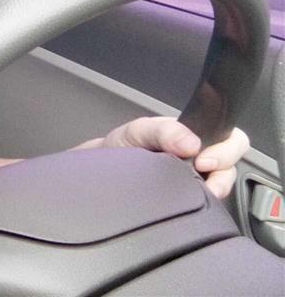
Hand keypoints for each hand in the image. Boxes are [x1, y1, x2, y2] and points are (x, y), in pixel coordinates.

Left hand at [100, 116, 249, 198]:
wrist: (102, 172)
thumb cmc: (122, 147)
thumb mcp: (139, 131)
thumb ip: (164, 130)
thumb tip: (192, 144)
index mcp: (194, 136)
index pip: (229, 139)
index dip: (226, 150)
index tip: (204, 161)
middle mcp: (201, 158)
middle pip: (232, 165)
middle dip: (224, 172)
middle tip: (200, 174)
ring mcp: (197, 181)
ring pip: (224, 187)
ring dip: (215, 189)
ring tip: (196, 192)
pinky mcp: (191, 203)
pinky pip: (210, 206)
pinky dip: (204, 205)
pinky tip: (189, 204)